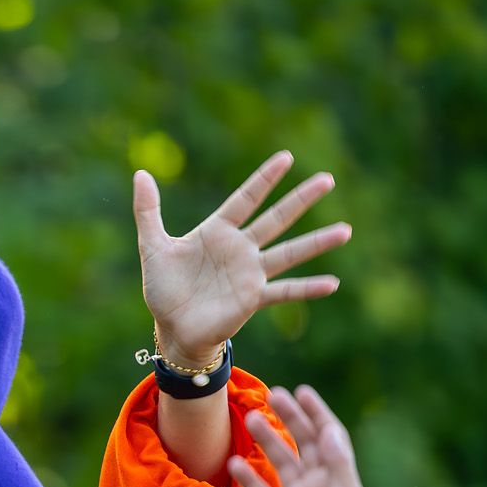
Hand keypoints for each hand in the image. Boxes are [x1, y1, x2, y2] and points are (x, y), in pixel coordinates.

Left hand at [135, 151, 350, 365]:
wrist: (171, 328)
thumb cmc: (164, 288)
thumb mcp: (152, 246)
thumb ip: (147, 210)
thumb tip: (141, 173)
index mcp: (218, 232)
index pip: (245, 199)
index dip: (264, 179)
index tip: (287, 158)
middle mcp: (240, 249)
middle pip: (276, 219)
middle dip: (301, 199)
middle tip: (328, 179)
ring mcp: (251, 273)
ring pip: (289, 253)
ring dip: (316, 242)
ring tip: (346, 230)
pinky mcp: (253, 298)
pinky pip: (285, 291)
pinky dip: (307, 288)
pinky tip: (332, 283)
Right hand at [227, 385, 377, 486]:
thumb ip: (338, 465)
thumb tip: (328, 430)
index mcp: (338, 477)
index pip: (327, 436)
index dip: (316, 413)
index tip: (301, 392)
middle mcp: (318, 485)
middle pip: (301, 443)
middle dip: (288, 419)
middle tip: (270, 396)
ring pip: (279, 462)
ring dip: (266, 441)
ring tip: (251, 420)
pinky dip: (248, 477)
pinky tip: (234, 462)